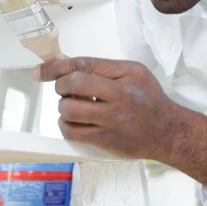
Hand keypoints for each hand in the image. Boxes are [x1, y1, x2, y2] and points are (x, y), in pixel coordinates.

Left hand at [32, 57, 179, 160]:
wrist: (166, 131)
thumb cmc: (149, 99)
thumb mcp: (134, 73)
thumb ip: (104, 68)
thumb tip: (69, 68)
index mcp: (126, 76)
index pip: (84, 65)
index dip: (57, 66)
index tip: (40, 70)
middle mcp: (119, 98)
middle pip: (74, 85)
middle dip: (62, 85)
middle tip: (67, 89)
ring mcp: (110, 121)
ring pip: (69, 111)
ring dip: (64, 107)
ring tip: (75, 105)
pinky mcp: (104, 140)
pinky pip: (72, 132)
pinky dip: (66, 124)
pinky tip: (74, 120)